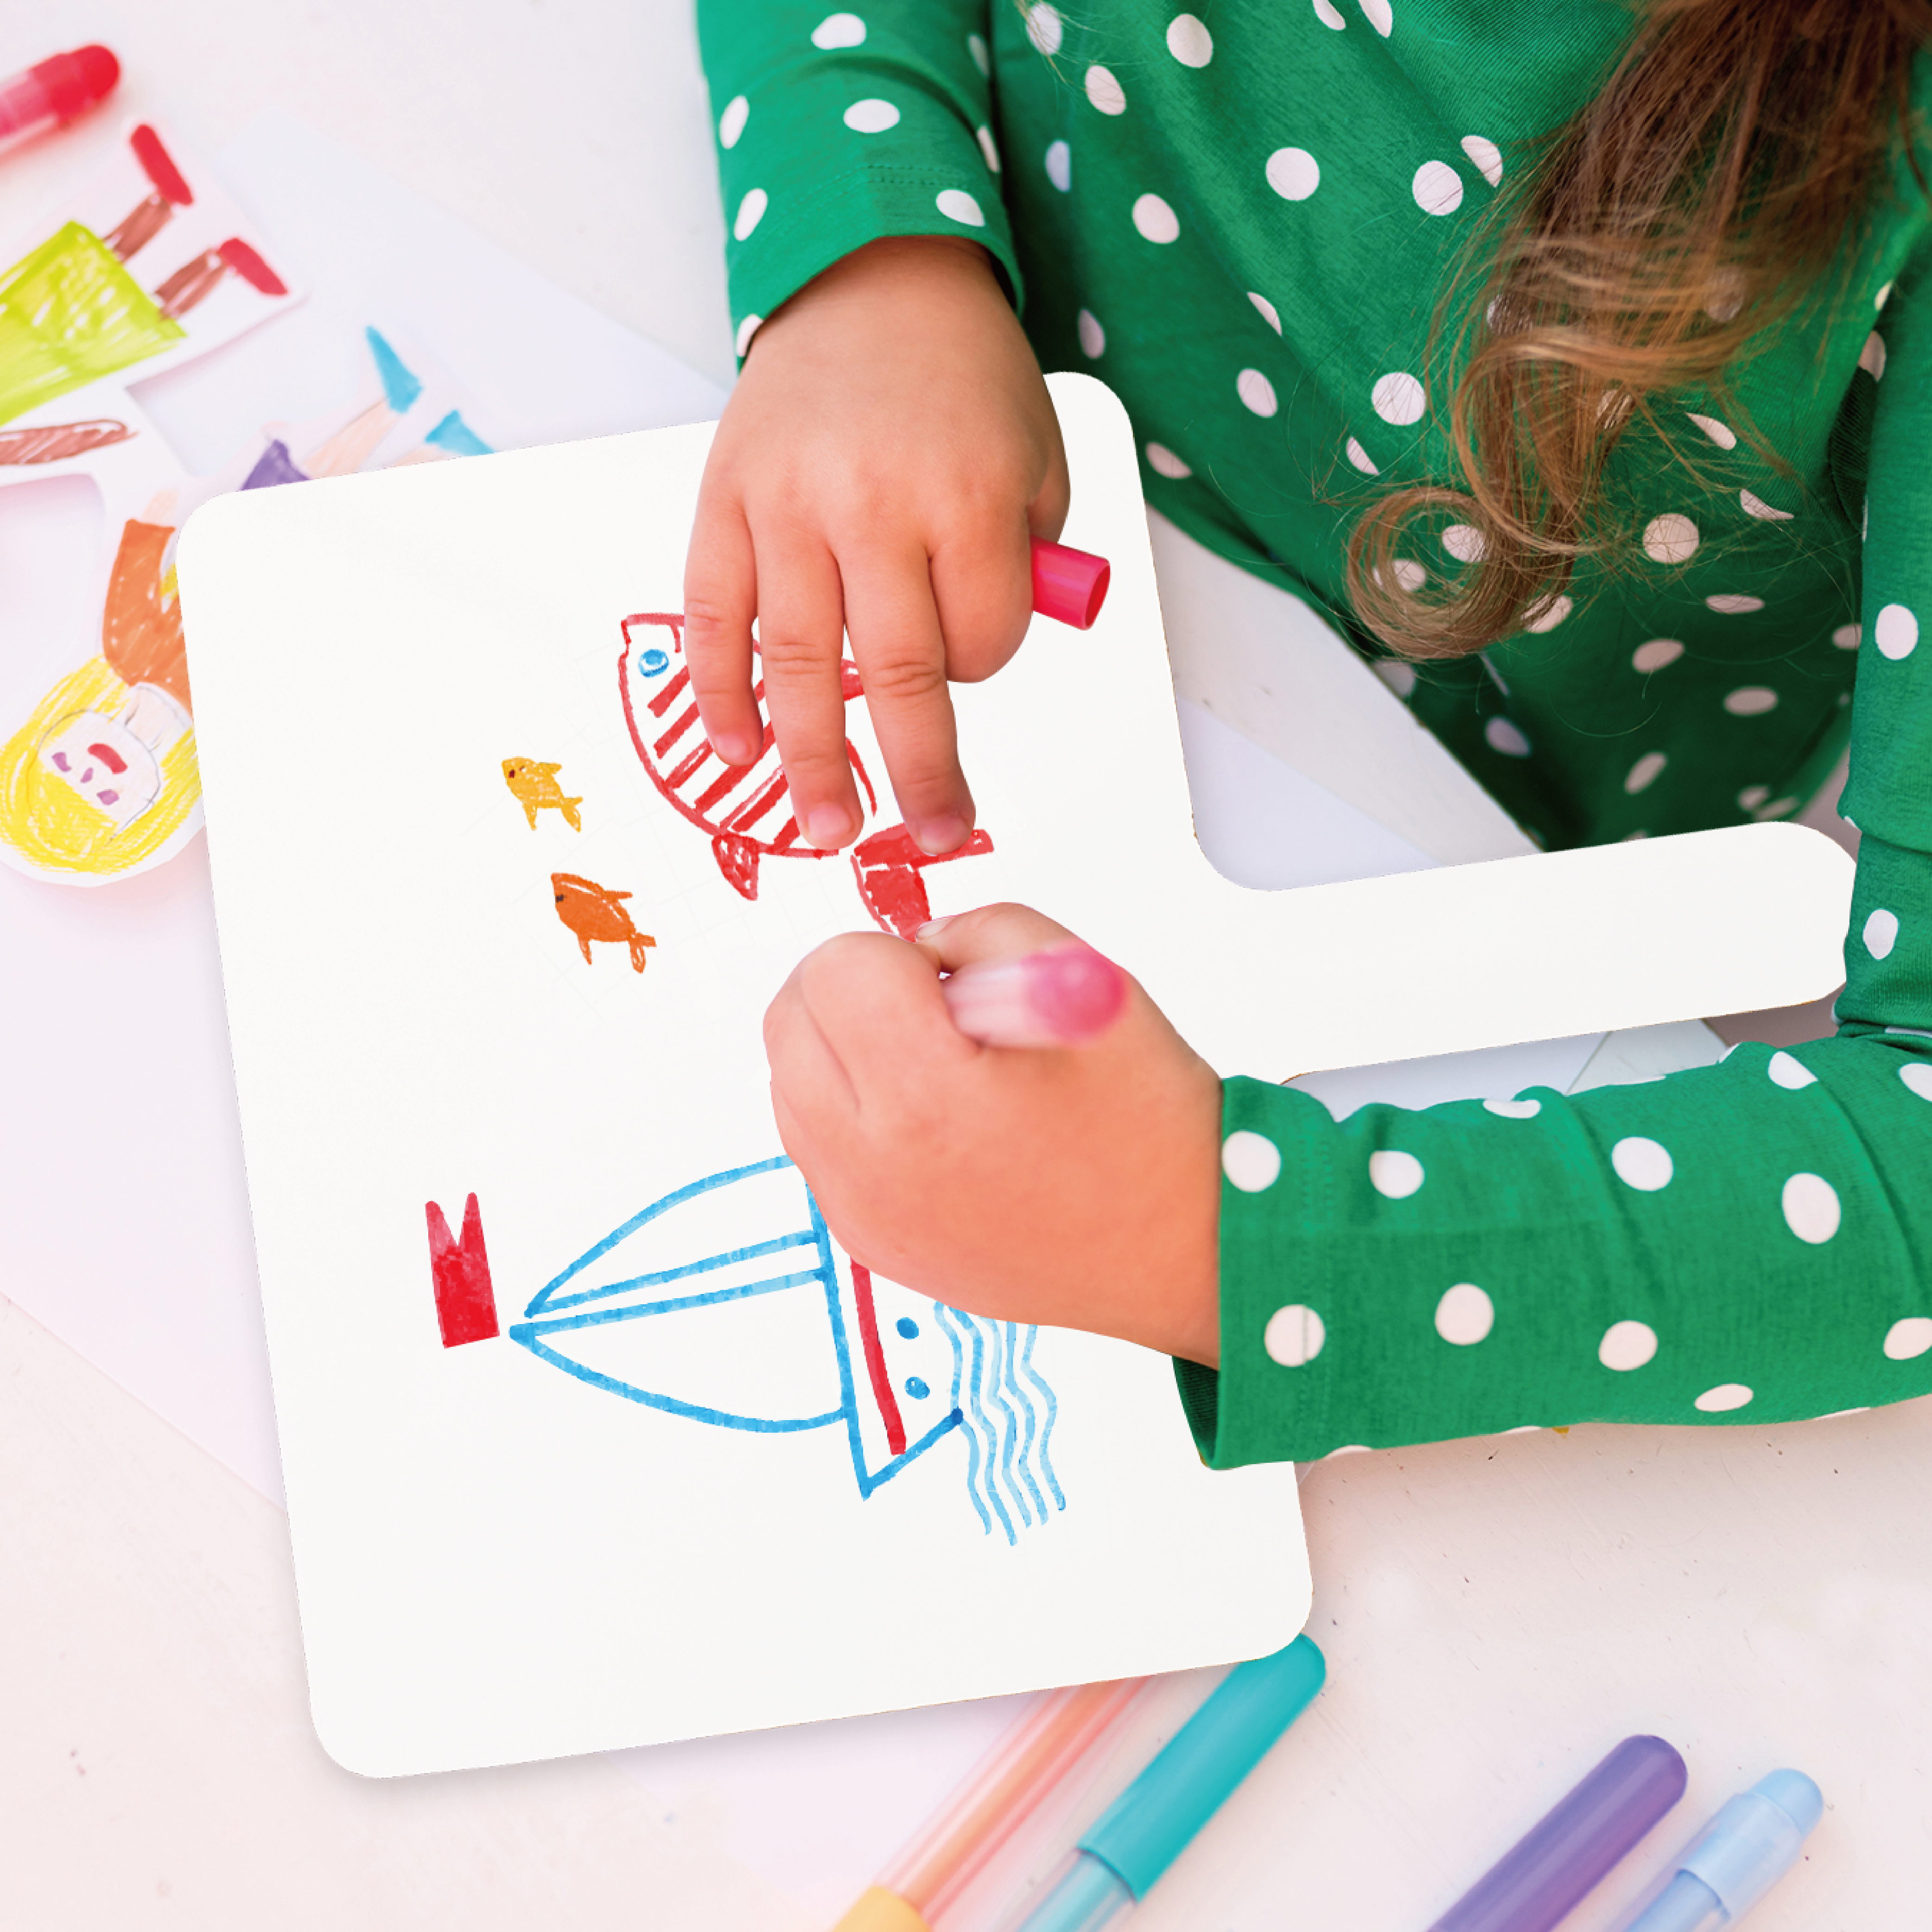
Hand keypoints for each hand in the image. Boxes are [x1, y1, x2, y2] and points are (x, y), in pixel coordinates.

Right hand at [685, 236, 1069, 856]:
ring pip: (798, 660)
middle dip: (917, 770)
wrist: (871, 277)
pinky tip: (738, 748)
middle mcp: (874, 504)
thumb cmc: (961, 380)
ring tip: (827, 825)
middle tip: (926, 836)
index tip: (974, 651)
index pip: (982, 640)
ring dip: (810, 758)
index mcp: (968, 495)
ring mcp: (789, 504)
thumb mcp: (1037, 458)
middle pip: (897, 672)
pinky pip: (715, 614)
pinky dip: (722, 688)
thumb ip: (1023, 564)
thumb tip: (972, 663)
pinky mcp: (725, 499)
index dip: (985, 664)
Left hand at [764, 903, 1223, 1364]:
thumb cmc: (1147, 1121)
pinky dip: (854, 1113)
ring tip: (942, 1070)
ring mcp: (864, 1216)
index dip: (895, 952)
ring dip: (844, 1052)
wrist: (1185, 1249)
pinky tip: (937, 1122)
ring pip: (789, 1084)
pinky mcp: (867, 1245)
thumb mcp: (1083, 974)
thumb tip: (918, 943)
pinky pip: (817, 1147)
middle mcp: (875, 1166)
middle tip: (935, 1010)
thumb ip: (981, 931)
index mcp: (928, 1094)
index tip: (951, 979)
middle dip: (852, 990)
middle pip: (788, 1022)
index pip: (836, 969)